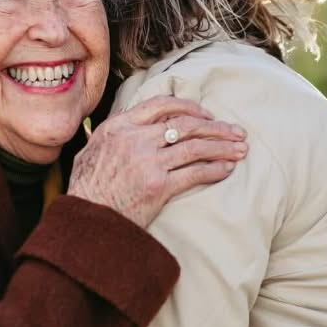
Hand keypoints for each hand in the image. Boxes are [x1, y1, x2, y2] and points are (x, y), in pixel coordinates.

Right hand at [67, 96, 248, 228]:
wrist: (86, 222)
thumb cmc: (87, 191)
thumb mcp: (90, 152)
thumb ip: (111, 134)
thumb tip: (126, 119)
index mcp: (119, 126)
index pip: (162, 105)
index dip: (190, 107)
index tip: (207, 114)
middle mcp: (135, 139)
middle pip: (186, 124)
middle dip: (216, 127)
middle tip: (237, 132)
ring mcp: (147, 161)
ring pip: (195, 146)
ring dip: (222, 147)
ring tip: (241, 150)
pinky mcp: (158, 186)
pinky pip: (194, 172)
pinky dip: (214, 169)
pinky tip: (227, 170)